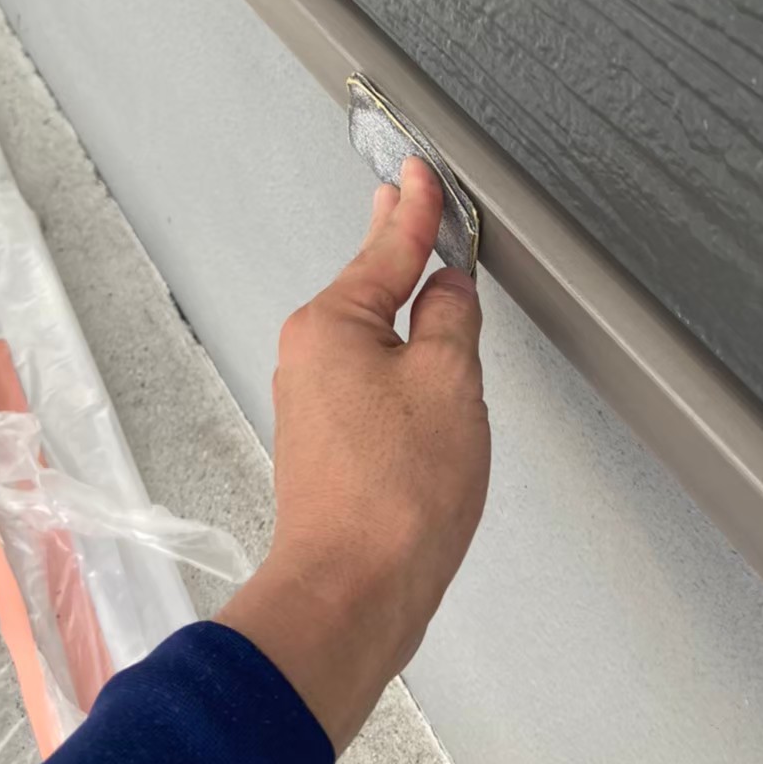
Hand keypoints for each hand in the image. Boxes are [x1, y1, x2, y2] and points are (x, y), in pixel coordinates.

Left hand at [218, 157, 488, 752]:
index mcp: (333, 324)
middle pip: (366, 281)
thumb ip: (452, 320)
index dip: (415, 207)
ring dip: (395, 297)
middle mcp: (310, 354)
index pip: (388, 247)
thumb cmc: (397, 496)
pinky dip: (394, 348)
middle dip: (393, 241)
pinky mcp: (326, 442)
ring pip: (366, 329)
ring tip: (413, 260)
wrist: (349, 594)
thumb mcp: (449, 383)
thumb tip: (447, 289)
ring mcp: (313, 400)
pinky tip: (412, 350)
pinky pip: (365, 371)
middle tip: (405, 196)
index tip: (419, 169)